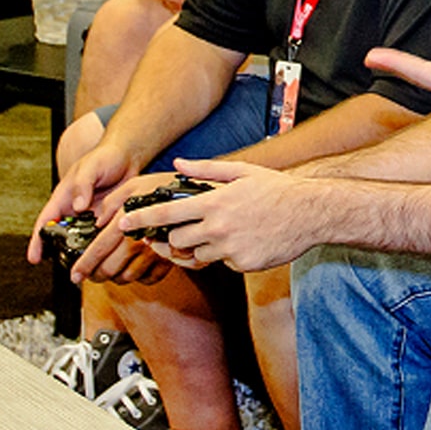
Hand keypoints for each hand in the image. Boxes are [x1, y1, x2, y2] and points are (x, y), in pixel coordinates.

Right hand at [26, 139, 142, 264]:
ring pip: (82, 239)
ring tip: (86, 269)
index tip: (34, 258)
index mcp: (64, 198)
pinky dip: (101, 246)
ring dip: (83, 253)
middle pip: (62, 236)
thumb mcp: (90, 168)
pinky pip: (101, 236)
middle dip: (61, 253)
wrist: (128, 157)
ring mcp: (91, 216)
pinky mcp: (106, 219)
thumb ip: (83, 185)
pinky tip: (106, 257)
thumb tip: (78, 206)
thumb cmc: (104, 157)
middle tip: (67, 270)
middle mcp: (75, 210)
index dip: (38, 240)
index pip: (45, 221)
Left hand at [61, 170, 181, 284]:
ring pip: (128, 277)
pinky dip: (140, 278)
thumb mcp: (133, 184)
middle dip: (96, 274)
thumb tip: (97, 221)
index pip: (99, 248)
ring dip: (117, 277)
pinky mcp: (171, 258)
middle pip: (110, 268)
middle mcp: (140, 239)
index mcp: (127, 221)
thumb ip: (111, 202)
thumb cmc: (165, 186)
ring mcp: (156, 251)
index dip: (84, 264)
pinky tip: (136, 268)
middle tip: (91, 273)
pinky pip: (151, 279)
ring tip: (113, 269)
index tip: (75, 275)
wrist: (199, 192)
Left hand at [116, 159, 313, 270]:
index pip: (167, 212)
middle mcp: (218, 227)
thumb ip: (206, 170)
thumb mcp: (241, 171)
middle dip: (172, 238)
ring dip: (201, 247)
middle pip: (176, 240)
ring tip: (221, 232)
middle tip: (178, 232)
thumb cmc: (276, 189)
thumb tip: (177, 165)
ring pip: (198, 255)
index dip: (141, 219)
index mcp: (214, 202)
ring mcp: (230, 248)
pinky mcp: (242, 265)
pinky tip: (242, 240)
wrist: (309, 213)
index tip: (121, 223)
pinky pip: (222, 263)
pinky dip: (225, 255)